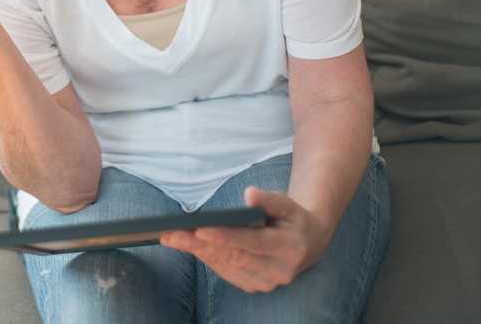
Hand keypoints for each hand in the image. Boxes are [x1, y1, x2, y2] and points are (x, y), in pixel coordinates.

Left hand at [159, 187, 330, 293]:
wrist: (308, 243)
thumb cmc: (292, 218)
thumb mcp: (286, 203)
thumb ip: (268, 199)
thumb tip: (249, 194)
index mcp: (289, 248)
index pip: (252, 243)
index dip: (225, 237)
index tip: (200, 229)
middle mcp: (279, 270)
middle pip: (233, 256)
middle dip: (200, 245)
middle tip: (171, 234)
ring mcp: (267, 282)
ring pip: (226, 266)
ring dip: (198, 252)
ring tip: (172, 238)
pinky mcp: (256, 286)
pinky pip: (227, 273)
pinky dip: (207, 258)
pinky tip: (189, 246)